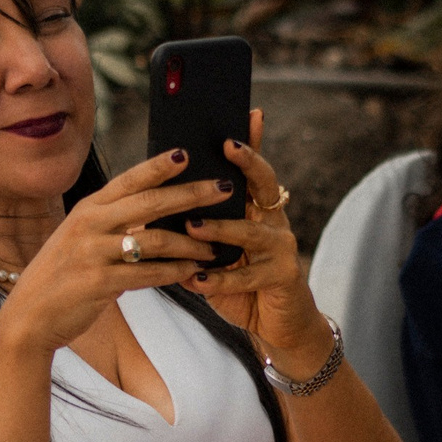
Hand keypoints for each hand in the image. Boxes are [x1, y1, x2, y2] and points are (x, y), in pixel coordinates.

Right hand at [0, 148, 225, 356]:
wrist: (29, 315)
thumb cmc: (63, 275)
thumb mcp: (81, 239)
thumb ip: (113, 224)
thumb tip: (156, 215)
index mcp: (89, 208)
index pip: (130, 180)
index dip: (159, 166)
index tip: (188, 154)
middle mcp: (90, 224)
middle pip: (150, 202)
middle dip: (191, 195)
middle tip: (223, 190)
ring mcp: (93, 252)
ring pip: (154, 240)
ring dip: (190, 244)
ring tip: (214, 247)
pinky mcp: (98, 282)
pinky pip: (147, 274)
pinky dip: (174, 273)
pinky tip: (192, 272)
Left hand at [181, 110, 334, 372]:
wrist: (276, 326)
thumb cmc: (239, 283)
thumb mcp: (219, 249)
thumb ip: (200, 223)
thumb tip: (158, 198)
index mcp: (257, 210)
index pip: (253, 170)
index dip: (250, 143)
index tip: (243, 115)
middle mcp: (274, 222)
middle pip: (265, 185)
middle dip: (247, 164)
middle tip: (226, 148)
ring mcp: (282, 249)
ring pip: (251, 233)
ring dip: (221, 229)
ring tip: (192, 227)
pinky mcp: (283, 278)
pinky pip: (248, 277)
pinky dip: (220, 280)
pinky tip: (196, 280)